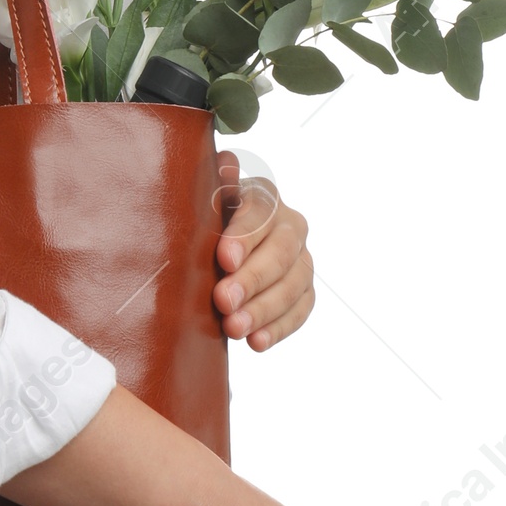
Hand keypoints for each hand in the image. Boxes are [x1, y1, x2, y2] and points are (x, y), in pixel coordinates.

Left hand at [212, 154, 314, 352]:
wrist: (215, 250)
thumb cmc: (204, 220)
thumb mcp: (201, 201)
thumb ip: (212, 185)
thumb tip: (225, 163)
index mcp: (263, 195)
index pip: (260, 211)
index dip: (243, 235)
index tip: (223, 258)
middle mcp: (289, 224)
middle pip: (280, 251)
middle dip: (252, 279)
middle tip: (223, 300)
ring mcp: (301, 258)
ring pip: (294, 284)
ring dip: (264, 309)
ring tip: (234, 328)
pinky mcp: (304, 290)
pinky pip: (301, 310)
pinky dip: (279, 328)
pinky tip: (257, 342)